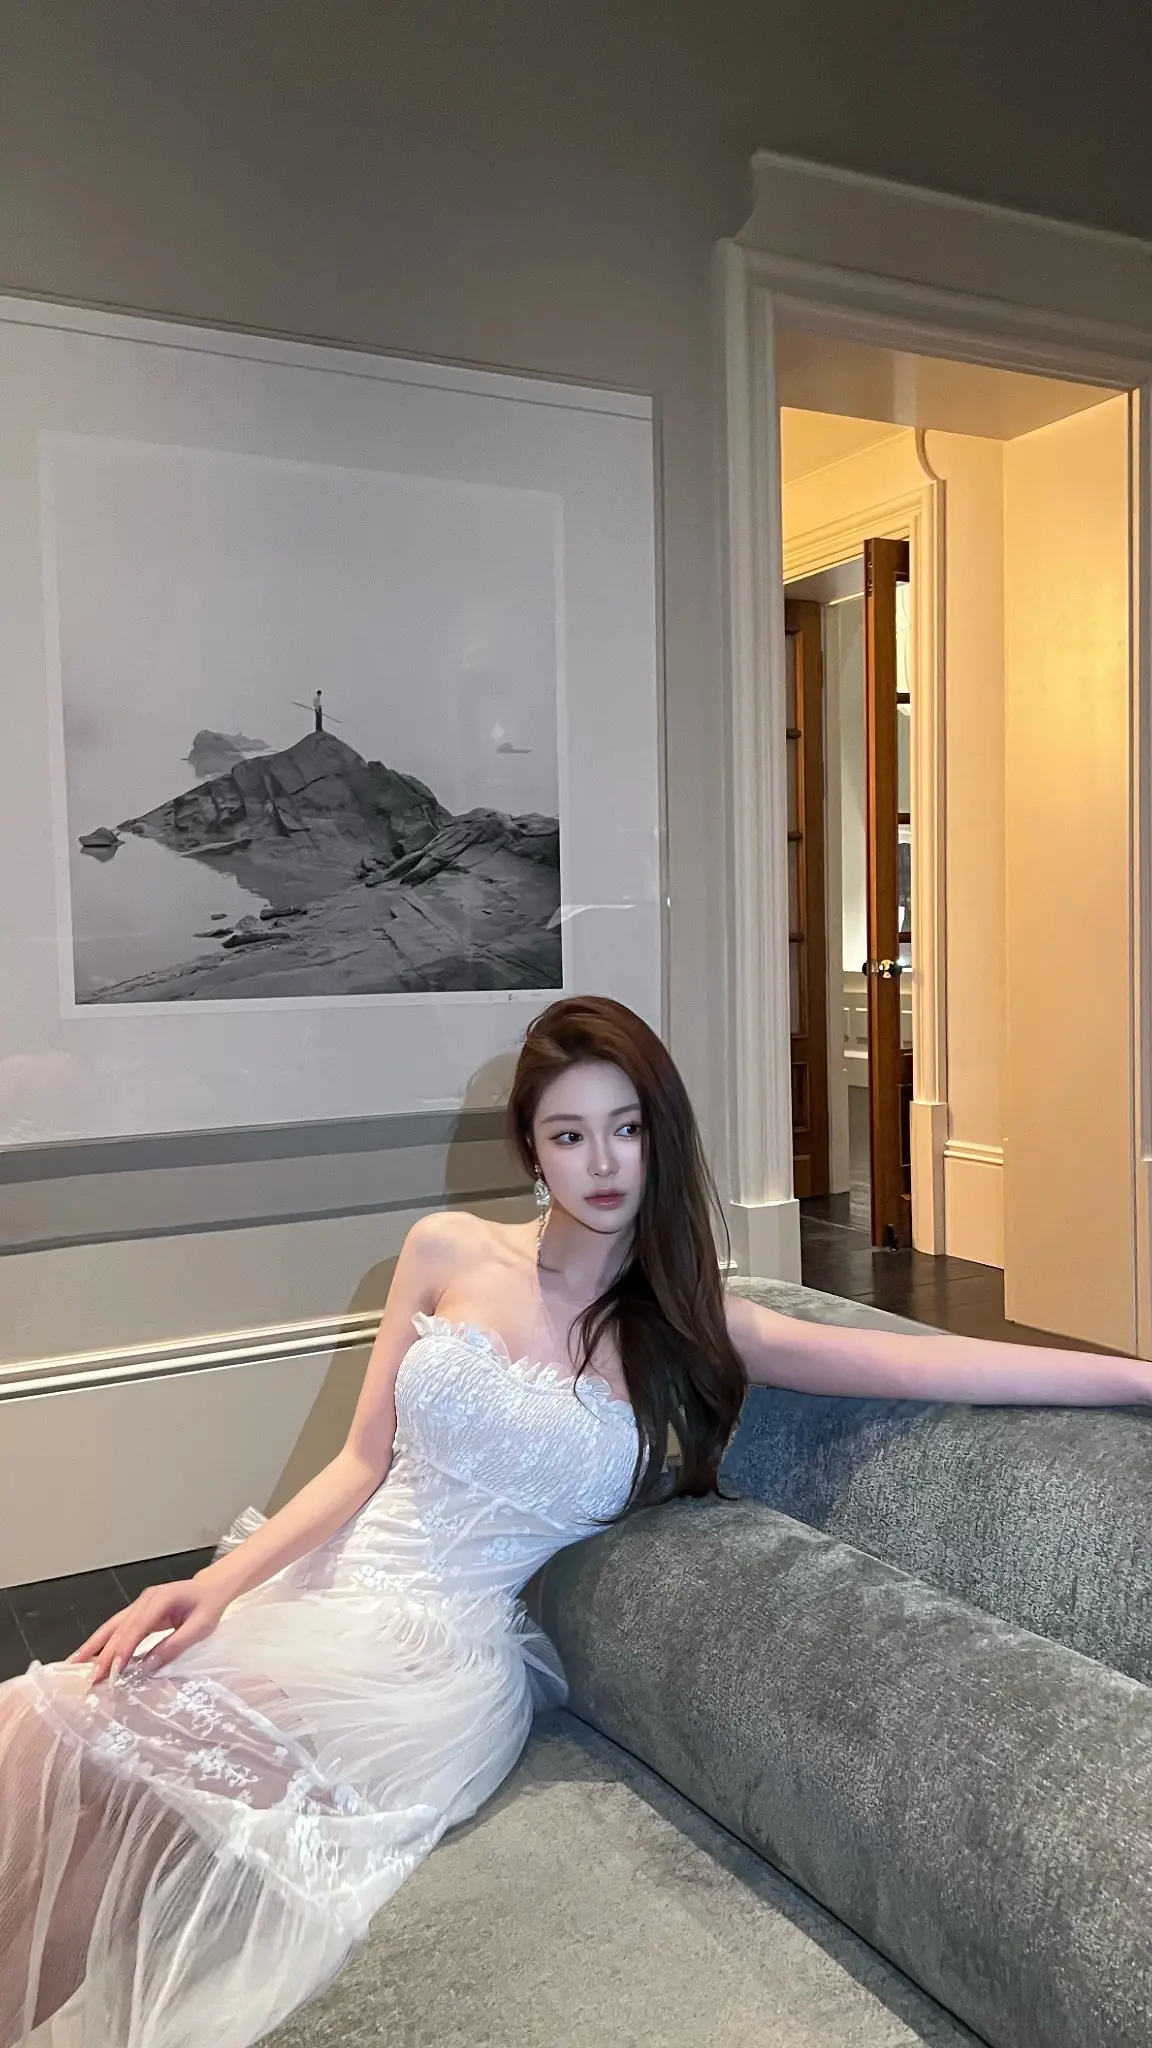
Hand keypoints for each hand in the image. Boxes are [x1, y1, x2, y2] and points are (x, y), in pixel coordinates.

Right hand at [65, 1577, 226, 1686]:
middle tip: (90, 1677)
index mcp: (160, 1599)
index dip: (123, 1649)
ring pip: (112, 1626)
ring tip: (75, 1664)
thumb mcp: (200, 1628)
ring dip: (94, 1646)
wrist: (211, 1589)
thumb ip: (175, 1645)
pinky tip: (90, 1655)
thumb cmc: (208, 1606)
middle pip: (119, 1627)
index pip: (137, 1627)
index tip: (111, 1670)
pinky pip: (118, 1628)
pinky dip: (102, 1642)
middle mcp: (145, 1600)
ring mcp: (139, 1605)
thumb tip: (149, 1665)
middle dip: (103, 1653)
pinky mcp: (138, 1613)